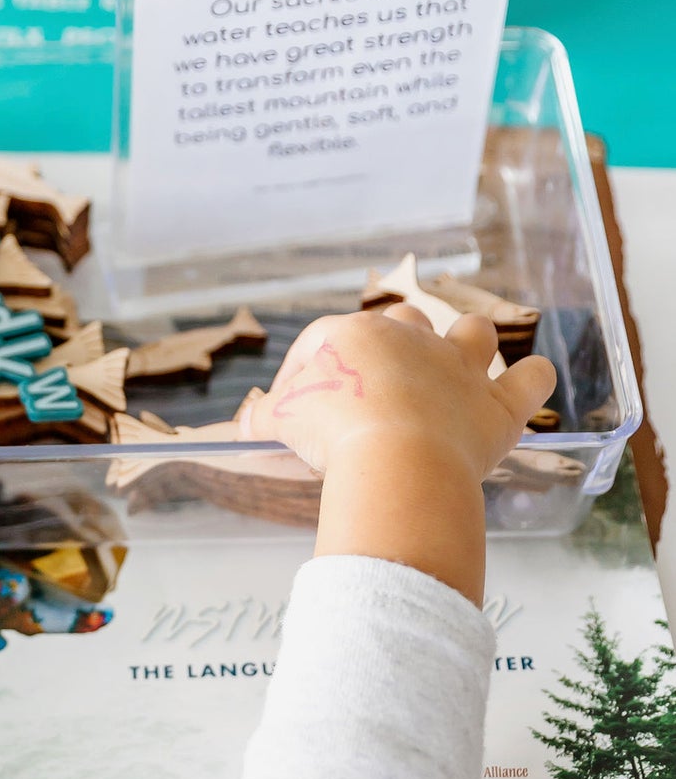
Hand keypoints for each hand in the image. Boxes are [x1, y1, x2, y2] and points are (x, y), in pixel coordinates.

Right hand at [241, 305, 555, 483]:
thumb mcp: (279, 420)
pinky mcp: (497, 408)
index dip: (308, 369)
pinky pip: (530, 380)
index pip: (325, 340)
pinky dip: (533, 379)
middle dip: (393, 342)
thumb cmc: (332, 431)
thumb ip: (263, 417)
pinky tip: (530, 380)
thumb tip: (245, 424)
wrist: (395, 458)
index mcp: (355, 335)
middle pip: (403, 321)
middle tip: (377, 383)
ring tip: (460, 363)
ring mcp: (460, 371)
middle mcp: (412, 340)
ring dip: (468, 343)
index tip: (299, 405)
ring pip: (472, 333)